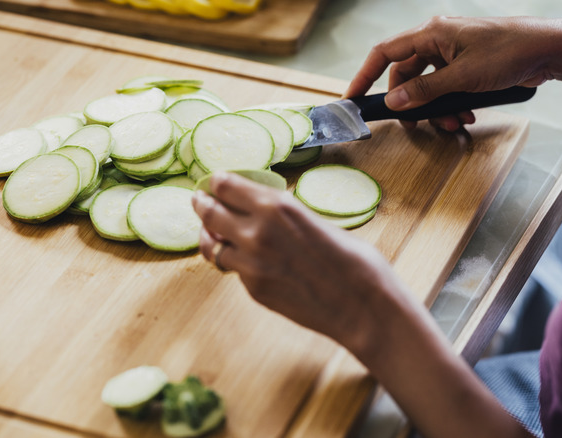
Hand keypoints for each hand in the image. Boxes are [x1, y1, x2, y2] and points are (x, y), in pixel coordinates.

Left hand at [191, 171, 410, 353]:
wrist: (363, 306)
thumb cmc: (354, 261)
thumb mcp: (317, 221)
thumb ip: (285, 214)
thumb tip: (266, 209)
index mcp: (276, 206)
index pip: (225, 185)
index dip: (216, 182)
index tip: (212, 182)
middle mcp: (256, 232)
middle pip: (209, 212)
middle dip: (201, 204)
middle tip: (198, 200)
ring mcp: (251, 265)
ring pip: (211, 245)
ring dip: (209, 236)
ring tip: (211, 232)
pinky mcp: (253, 289)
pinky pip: (233, 269)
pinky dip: (232, 260)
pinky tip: (241, 258)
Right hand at [345, 16, 561, 130]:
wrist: (547, 50)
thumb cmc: (508, 53)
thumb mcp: (462, 77)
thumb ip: (425, 91)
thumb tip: (395, 102)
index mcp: (431, 33)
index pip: (384, 53)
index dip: (365, 75)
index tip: (353, 97)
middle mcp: (437, 40)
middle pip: (406, 75)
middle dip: (412, 103)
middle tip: (418, 124)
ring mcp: (452, 52)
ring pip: (427, 85)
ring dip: (435, 108)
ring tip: (452, 123)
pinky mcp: (466, 64)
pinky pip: (445, 87)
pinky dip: (450, 104)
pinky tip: (466, 115)